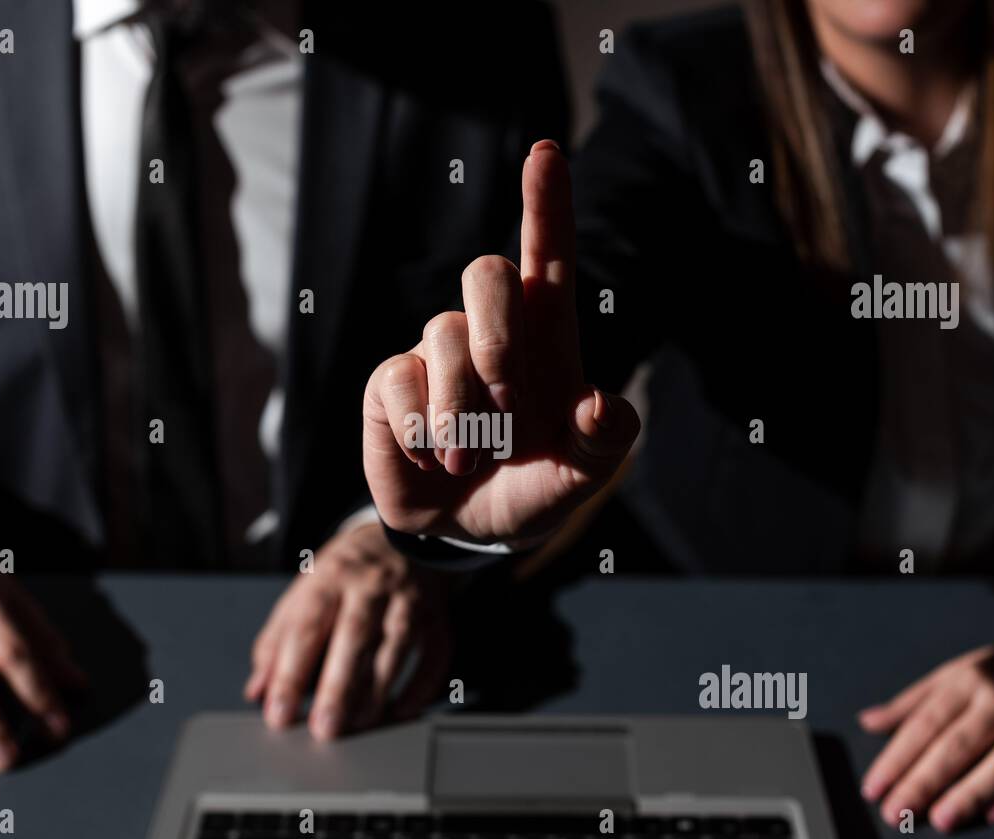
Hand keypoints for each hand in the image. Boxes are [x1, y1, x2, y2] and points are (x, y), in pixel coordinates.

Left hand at [244, 522, 452, 739]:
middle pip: (353, 636)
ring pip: (395, 646)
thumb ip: (278, 639)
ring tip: (358, 725)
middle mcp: (370, 585)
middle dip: (338, 687)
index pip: (306, 628)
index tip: (279, 713)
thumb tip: (258, 690)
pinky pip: (434, 653)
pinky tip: (401, 710)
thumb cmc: (346, 573)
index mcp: (329, 577)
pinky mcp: (437, 616)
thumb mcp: (305, 591)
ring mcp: (408, 599)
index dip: (290, 673)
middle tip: (324, 729)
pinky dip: (421, 684)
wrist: (402, 537)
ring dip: (376, 691)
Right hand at [362, 140, 640, 545]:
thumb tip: (603, 405)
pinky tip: (429, 456)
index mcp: (545, 336)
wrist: (468, 530)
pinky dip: (421, 430)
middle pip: (486, 273)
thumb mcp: (578, 475)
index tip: (547, 152)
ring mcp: (434, 351)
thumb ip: (601, 443)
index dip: (546, 204)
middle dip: (499, 342)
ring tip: (467, 461)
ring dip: (462, 416)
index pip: (546, 254)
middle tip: (508, 418)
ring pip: (443, 338)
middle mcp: (488, 329)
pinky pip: (399, 380)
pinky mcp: (389, 383)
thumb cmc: (532, 485)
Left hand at [858, 626, 993, 830]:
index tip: (874, 787)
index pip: (924, 724)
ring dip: (971, 793)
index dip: (897, 758)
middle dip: (924, 781)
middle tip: (897, 812)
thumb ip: (911, 703)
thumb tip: (867, 722)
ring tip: (942, 820)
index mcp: (966, 681)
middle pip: (958, 745)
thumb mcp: (956, 673)